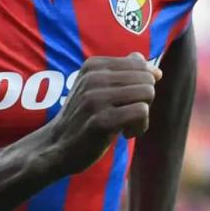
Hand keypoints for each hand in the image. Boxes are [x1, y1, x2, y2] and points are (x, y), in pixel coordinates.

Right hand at [46, 54, 160, 175]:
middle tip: (128, 115)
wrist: (58, 146)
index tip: (128, 101)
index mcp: (94, 65)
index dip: (142, 85)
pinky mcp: (101, 121)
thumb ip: (123, 73)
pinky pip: (141, 112)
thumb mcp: (97, 88)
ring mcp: (95, 99)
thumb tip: (151, 66)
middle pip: (147, 79)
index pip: (140, 64)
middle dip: (145, 99)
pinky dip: (139, 127)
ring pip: (147, 93)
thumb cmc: (84, 117)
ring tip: (127, 125)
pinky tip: (125, 134)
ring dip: (144, 114)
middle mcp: (93, 78)